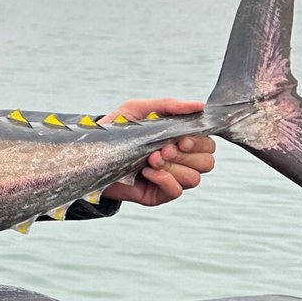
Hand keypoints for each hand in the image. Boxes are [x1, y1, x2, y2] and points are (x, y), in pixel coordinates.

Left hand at [99, 98, 215, 207]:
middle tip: (163, 149)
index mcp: (180, 141)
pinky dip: (164, 179)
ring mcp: (170, 178)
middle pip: (207, 162)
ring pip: (194, 178)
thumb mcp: (138, 110)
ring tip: (151, 159)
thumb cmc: (118, 129)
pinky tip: (146, 172)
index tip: (180, 139)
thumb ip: (168, 106)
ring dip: (173, 167)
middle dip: (186, 155)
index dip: (199, 142)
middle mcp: (180, 161)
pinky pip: (176, 191)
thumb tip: (199, 106)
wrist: (93, 154)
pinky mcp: (159, 194)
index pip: (208, 145)